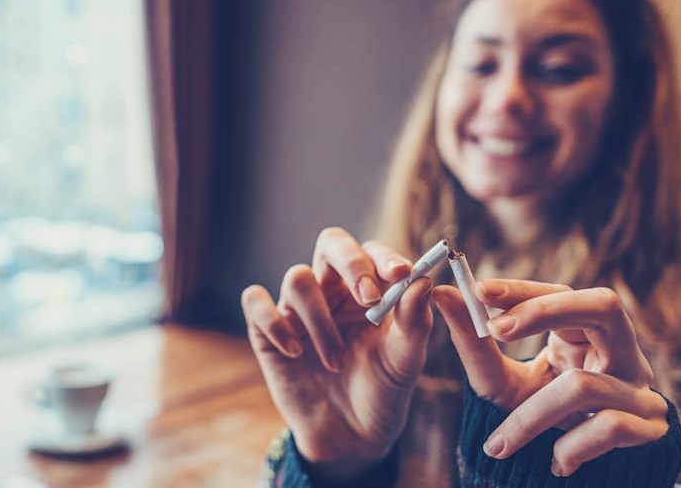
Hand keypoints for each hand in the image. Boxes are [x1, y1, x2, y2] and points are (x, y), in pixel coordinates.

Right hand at [241, 227, 433, 478]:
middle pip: (331, 243)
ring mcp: (297, 309)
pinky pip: (257, 303)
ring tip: (337, 362)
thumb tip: (423, 281)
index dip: (382, 256)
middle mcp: (331, 291)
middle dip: (350, 263)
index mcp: (367, 289)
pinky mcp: (267, 331)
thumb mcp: (405, 360)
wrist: (351, 437)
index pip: (370, 251)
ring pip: (298, 279)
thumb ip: (414, 321)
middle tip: (369, 297)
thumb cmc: (382, 391)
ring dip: (321, 321)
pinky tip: (297, 352)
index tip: (401, 275)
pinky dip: (275, 323)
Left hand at [433, 279, 668, 476]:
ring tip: (500, 443)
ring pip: (585, 384)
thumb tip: (442, 293)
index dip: (525, 289)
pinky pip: (607, 427)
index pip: (564, 292)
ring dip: (532, 415)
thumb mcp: (498, 380)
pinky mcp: (649, 430)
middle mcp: (621, 353)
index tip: (480, 291)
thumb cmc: (532, 418)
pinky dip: (569, 447)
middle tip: (495, 330)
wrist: (555, 475)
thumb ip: (474, 341)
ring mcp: (640, 389)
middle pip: (603, 306)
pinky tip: (554, 461)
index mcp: (587, 334)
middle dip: (544, 312)